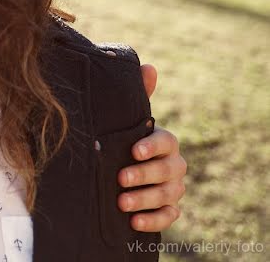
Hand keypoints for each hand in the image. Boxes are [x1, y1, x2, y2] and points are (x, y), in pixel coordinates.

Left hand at [116, 64, 186, 230]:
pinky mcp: (168, 209)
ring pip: (169, 195)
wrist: (116, 168)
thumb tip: (148, 66)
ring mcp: (173, 188)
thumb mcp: (125, 118)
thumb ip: (137, 96)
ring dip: (146, 199)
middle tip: (120, 179)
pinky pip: (170, 217)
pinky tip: (134, 222)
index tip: (133, 151)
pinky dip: (154, 221)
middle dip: (145, 175)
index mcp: (164, 141)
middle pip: (169, 171)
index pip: (167, 142)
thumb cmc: (122, 139)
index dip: (152, 146)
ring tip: (121, 203)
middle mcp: (173, 165)